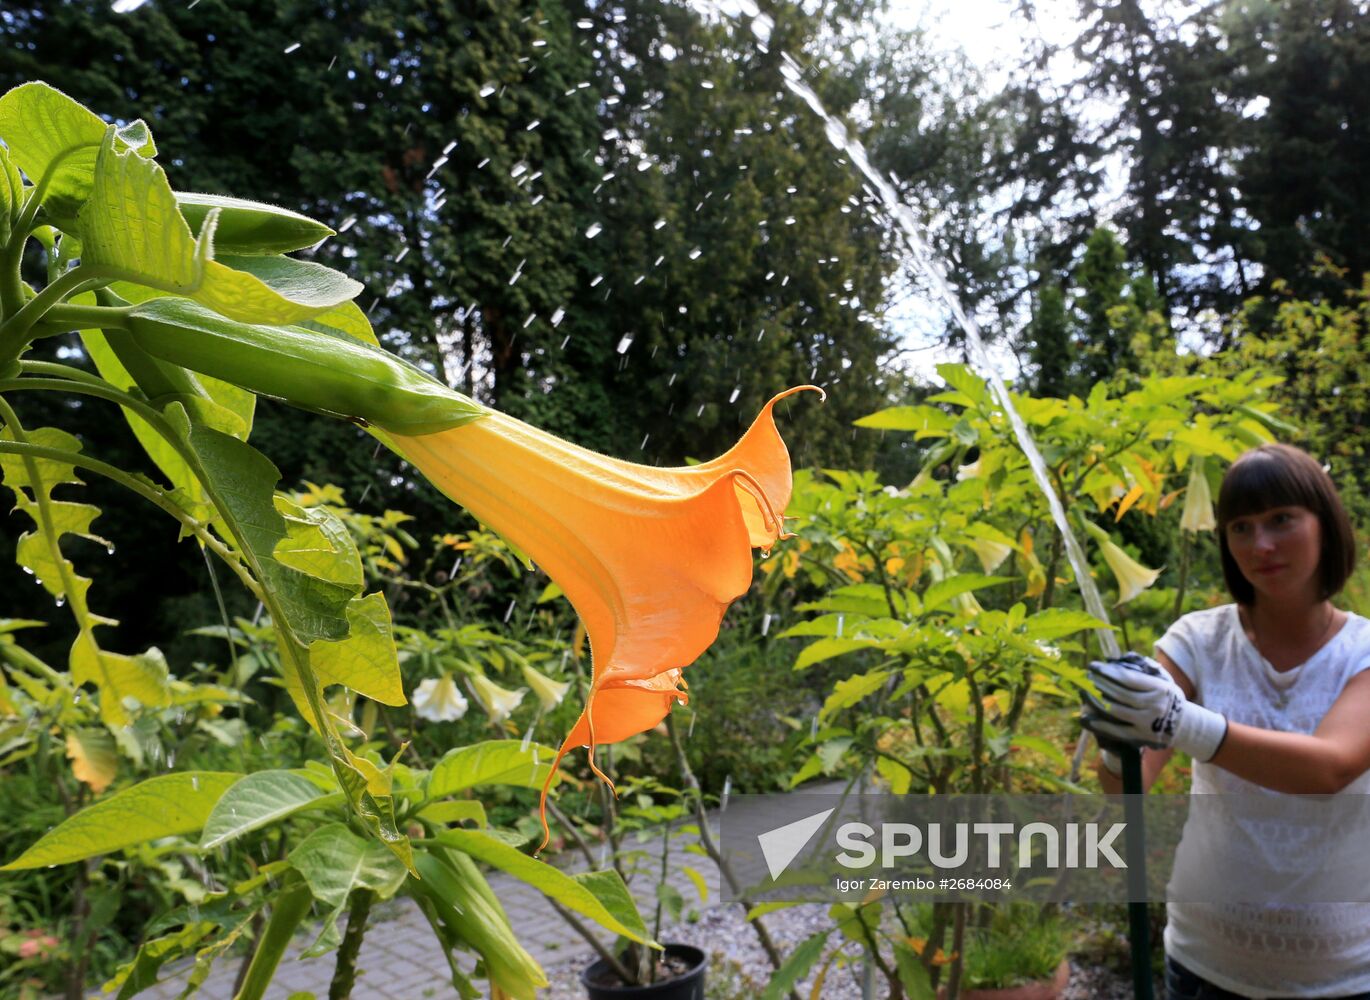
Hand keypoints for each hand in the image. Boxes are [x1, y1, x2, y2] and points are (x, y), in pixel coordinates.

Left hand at [1080, 653, 1227, 762]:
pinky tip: (1086, 718)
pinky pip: (1117, 731)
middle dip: (1099, 684)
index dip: (1108, 672)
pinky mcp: (1141, 737)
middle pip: (1120, 694)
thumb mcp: (1162, 679)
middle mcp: (1154, 705)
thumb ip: (1143, 667)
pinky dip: (1100, 724)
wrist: (1183, 725)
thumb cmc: (1165, 696)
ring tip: (1083, 692)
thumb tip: (1122, 656)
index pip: (1128, 678)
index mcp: (1159, 688)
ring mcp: (1147, 723)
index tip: (1093, 666)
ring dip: (1096, 701)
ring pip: (1116, 711)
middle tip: (1085, 677)